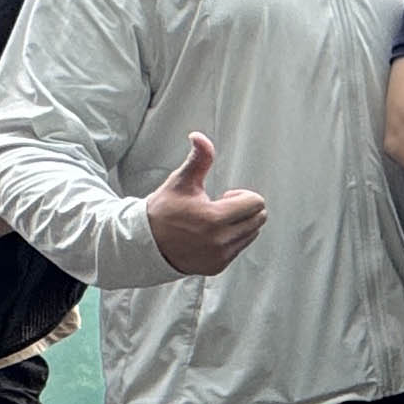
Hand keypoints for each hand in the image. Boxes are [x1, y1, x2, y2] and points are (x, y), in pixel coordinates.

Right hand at [144, 134, 267, 276]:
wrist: (144, 243)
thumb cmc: (164, 209)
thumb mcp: (181, 181)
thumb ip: (198, 158)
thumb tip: (199, 136)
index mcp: (214, 218)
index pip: (256, 203)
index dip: (243, 196)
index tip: (225, 196)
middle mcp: (220, 241)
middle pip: (259, 219)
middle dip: (245, 209)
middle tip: (222, 207)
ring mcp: (219, 256)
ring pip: (252, 234)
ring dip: (240, 224)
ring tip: (215, 221)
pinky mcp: (216, 267)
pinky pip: (239, 248)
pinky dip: (232, 240)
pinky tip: (210, 235)